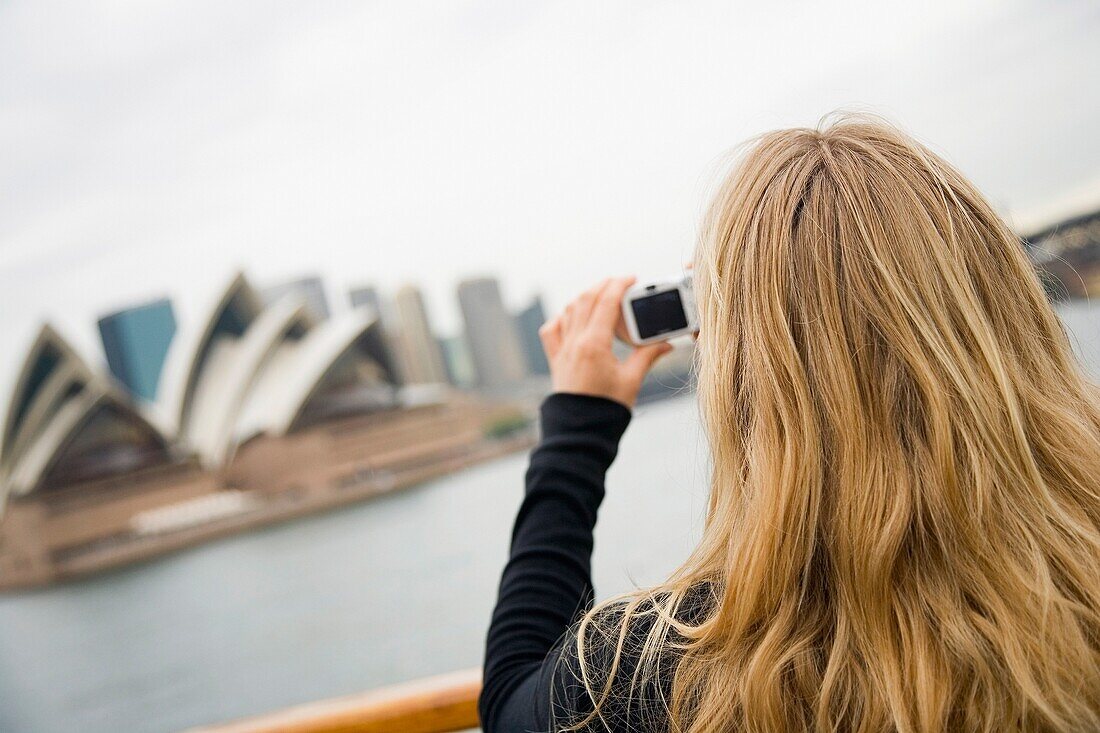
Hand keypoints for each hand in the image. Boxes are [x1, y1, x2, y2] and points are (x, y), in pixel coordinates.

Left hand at [539, 277, 673, 408]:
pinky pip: (552, 330)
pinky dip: (562, 317)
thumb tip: (666, 343)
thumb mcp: (631, 381)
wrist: (581, 433)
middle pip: (585, 300)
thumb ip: (647, 356)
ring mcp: (562, 351)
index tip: (631, 278)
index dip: (619, 285)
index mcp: (593, 346)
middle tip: (620, 283)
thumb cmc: (606, 410)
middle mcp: (574, 344)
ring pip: (569, 310)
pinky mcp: (556, 360)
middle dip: (603, 285)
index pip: (605, 303)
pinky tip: (573, 317)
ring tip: (602, 296)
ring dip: (585, 297)